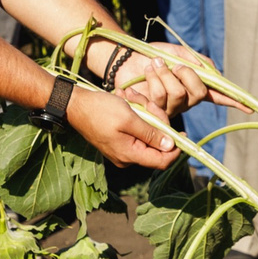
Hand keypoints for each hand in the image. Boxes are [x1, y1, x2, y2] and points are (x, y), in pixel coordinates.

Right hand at [66, 85, 184, 169]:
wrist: (74, 105)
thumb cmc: (100, 110)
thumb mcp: (129, 118)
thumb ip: (151, 133)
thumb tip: (171, 146)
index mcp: (130, 155)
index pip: (162, 161)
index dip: (176, 149)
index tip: (183, 133)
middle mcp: (127, 157)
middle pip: (156, 144)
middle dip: (156, 120)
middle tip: (146, 102)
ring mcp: (122, 149)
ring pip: (146, 133)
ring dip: (144, 113)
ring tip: (130, 97)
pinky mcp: (118, 140)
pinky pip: (135, 129)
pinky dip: (135, 114)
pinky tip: (125, 100)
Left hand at [102, 39, 228, 116]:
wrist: (127, 59)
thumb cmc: (154, 55)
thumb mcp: (178, 53)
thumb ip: (198, 62)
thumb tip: (215, 76)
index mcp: (196, 86)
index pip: (219, 96)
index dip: (234, 102)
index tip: (250, 108)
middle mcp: (187, 100)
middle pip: (198, 93)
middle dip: (187, 75)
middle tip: (173, 65)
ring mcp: (171, 107)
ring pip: (177, 95)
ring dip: (165, 75)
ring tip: (154, 66)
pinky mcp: (154, 110)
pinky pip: (159, 98)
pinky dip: (153, 80)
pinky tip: (146, 73)